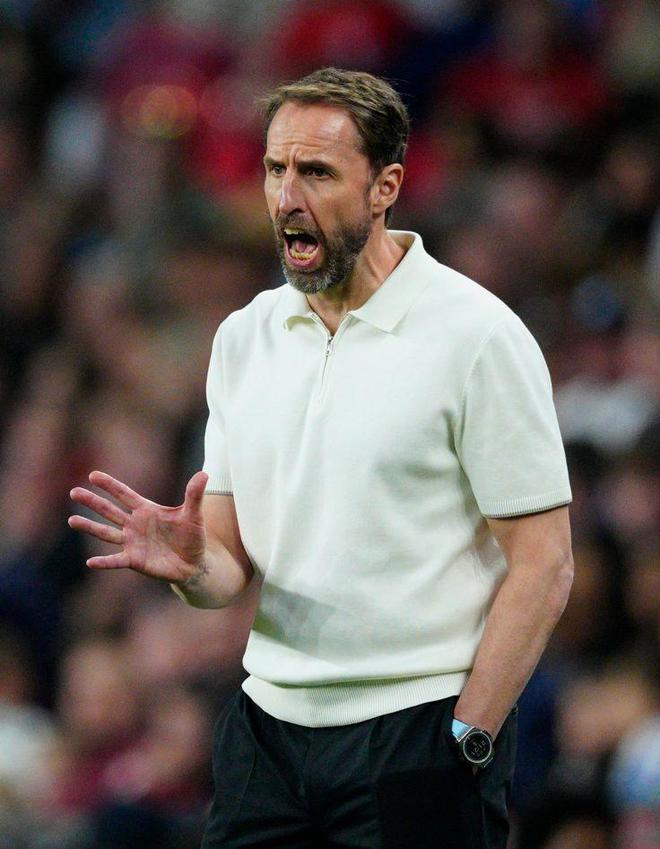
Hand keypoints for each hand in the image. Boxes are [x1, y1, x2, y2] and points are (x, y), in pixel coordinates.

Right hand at [69, 470, 208, 586]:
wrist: (194, 564)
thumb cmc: (192, 536)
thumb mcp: (194, 515)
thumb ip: (194, 495)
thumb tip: (204, 474)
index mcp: (146, 510)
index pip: (124, 494)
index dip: (110, 485)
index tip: (93, 475)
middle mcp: (135, 525)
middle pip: (110, 510)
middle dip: (93, 502)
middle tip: (74, 492)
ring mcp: (132, 542)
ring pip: (106, 532)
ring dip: (90, 527)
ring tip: (72, 520)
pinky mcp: (135, 560)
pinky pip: (116, 560)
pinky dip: (104, 562)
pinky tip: (90, 562)